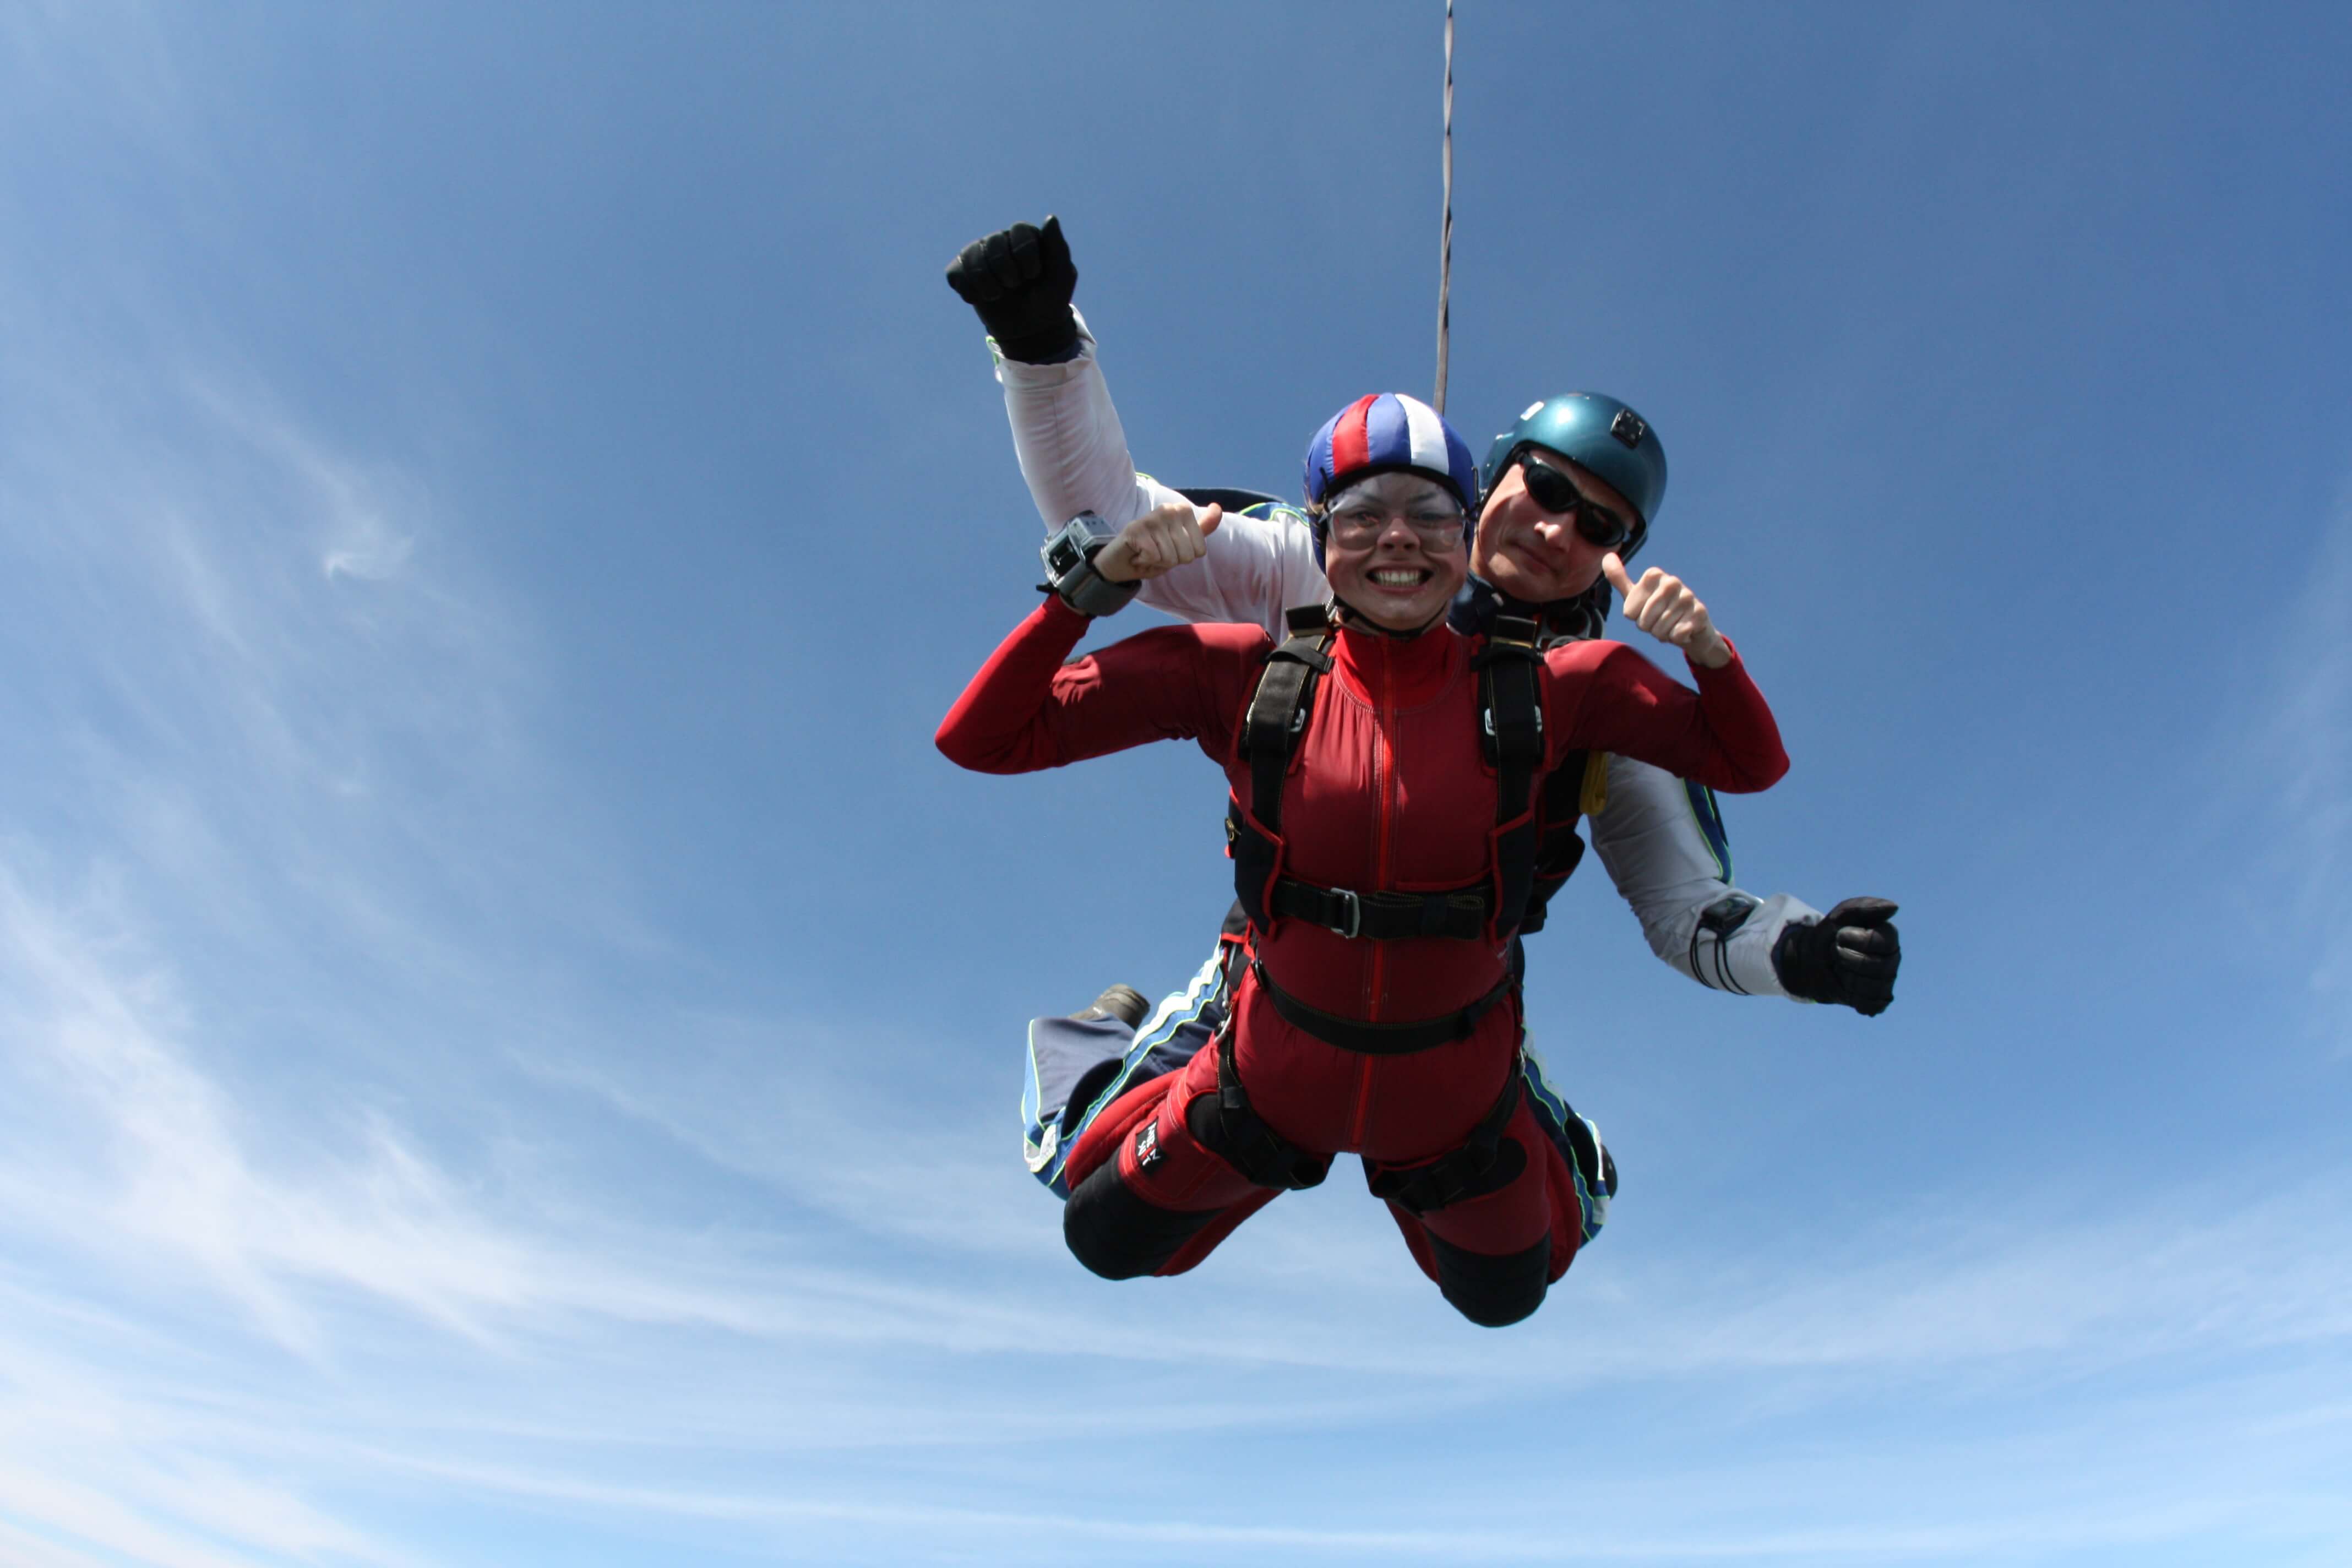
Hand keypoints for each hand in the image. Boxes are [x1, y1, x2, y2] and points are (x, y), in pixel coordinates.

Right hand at [944, 215, 1079, 362]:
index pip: (1019, 231)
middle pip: (994, 244)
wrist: (1031, 327)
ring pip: (972, 260)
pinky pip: (955, 274)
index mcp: (1024, 235)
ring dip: (989, 286)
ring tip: (999, 295)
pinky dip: (970, 292)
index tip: (1034, 276)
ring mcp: (978, 254)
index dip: (1026, 258)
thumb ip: (1058, 248)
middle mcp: (1000, 239)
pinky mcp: (962, 271)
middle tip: (1015, 286)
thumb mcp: (1061, 277)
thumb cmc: (1048, 298)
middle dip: (1008, 274)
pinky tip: (983, 298)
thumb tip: (1051, 218)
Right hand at [1095, 502, 1221, 582]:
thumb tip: (1217, 508)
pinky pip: (1154, 558)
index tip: (1169, 549)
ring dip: (1157, 563)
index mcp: (1182, 510)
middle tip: (1156, 553)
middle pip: (1187, 556)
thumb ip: (1202, 528)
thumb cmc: (1153, 551)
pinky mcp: (1136, 529)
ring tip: (1146, 553)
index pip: (1200, 551)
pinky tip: (1137, 554)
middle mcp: (1169, 509)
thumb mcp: (1182, 541)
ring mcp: (1152, 517)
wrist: (1121, 561)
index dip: (1184, 558)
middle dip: (1171, 562)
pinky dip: (1145, 562)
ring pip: (1170, 558)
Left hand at [1602, 553, 1728, 667]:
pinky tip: (1684, 629)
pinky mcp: (1699, 612)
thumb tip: (1607, 556)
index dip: (1636, 618)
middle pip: (1643, 622)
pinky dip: (1677, 638)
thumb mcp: (1635, 595)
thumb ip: (1619, 578)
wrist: (1691, 626)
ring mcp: (1687, 596)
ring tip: (1672, 624)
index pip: (1629, 612)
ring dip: (1663, 634)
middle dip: (1650, 628)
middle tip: (1660, 620)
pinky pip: (1676, 635)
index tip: (1647, 611)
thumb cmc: (1659, 610)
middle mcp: (1672, 581)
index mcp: (1653, 575)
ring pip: (1660, 630)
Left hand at [1772, 898, 1901, 1015]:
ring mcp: (1886, 981)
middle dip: (1846, 959)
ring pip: (1871, 987)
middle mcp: (1893, 959)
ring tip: (1841, 969)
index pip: (1881, 942)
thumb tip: (1894, 907)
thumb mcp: (1840, 915)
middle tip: (1836, 953)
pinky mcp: (1877, 1000)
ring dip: (1846, 977)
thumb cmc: (1830, 934)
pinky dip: (1851, 996)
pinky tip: (1845, 986)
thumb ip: (1865, 907)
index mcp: (1889, 937)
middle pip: (1876, 967)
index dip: (1855, 940)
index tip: (1839, 935)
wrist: (1810, 960)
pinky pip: (1869, 1004)